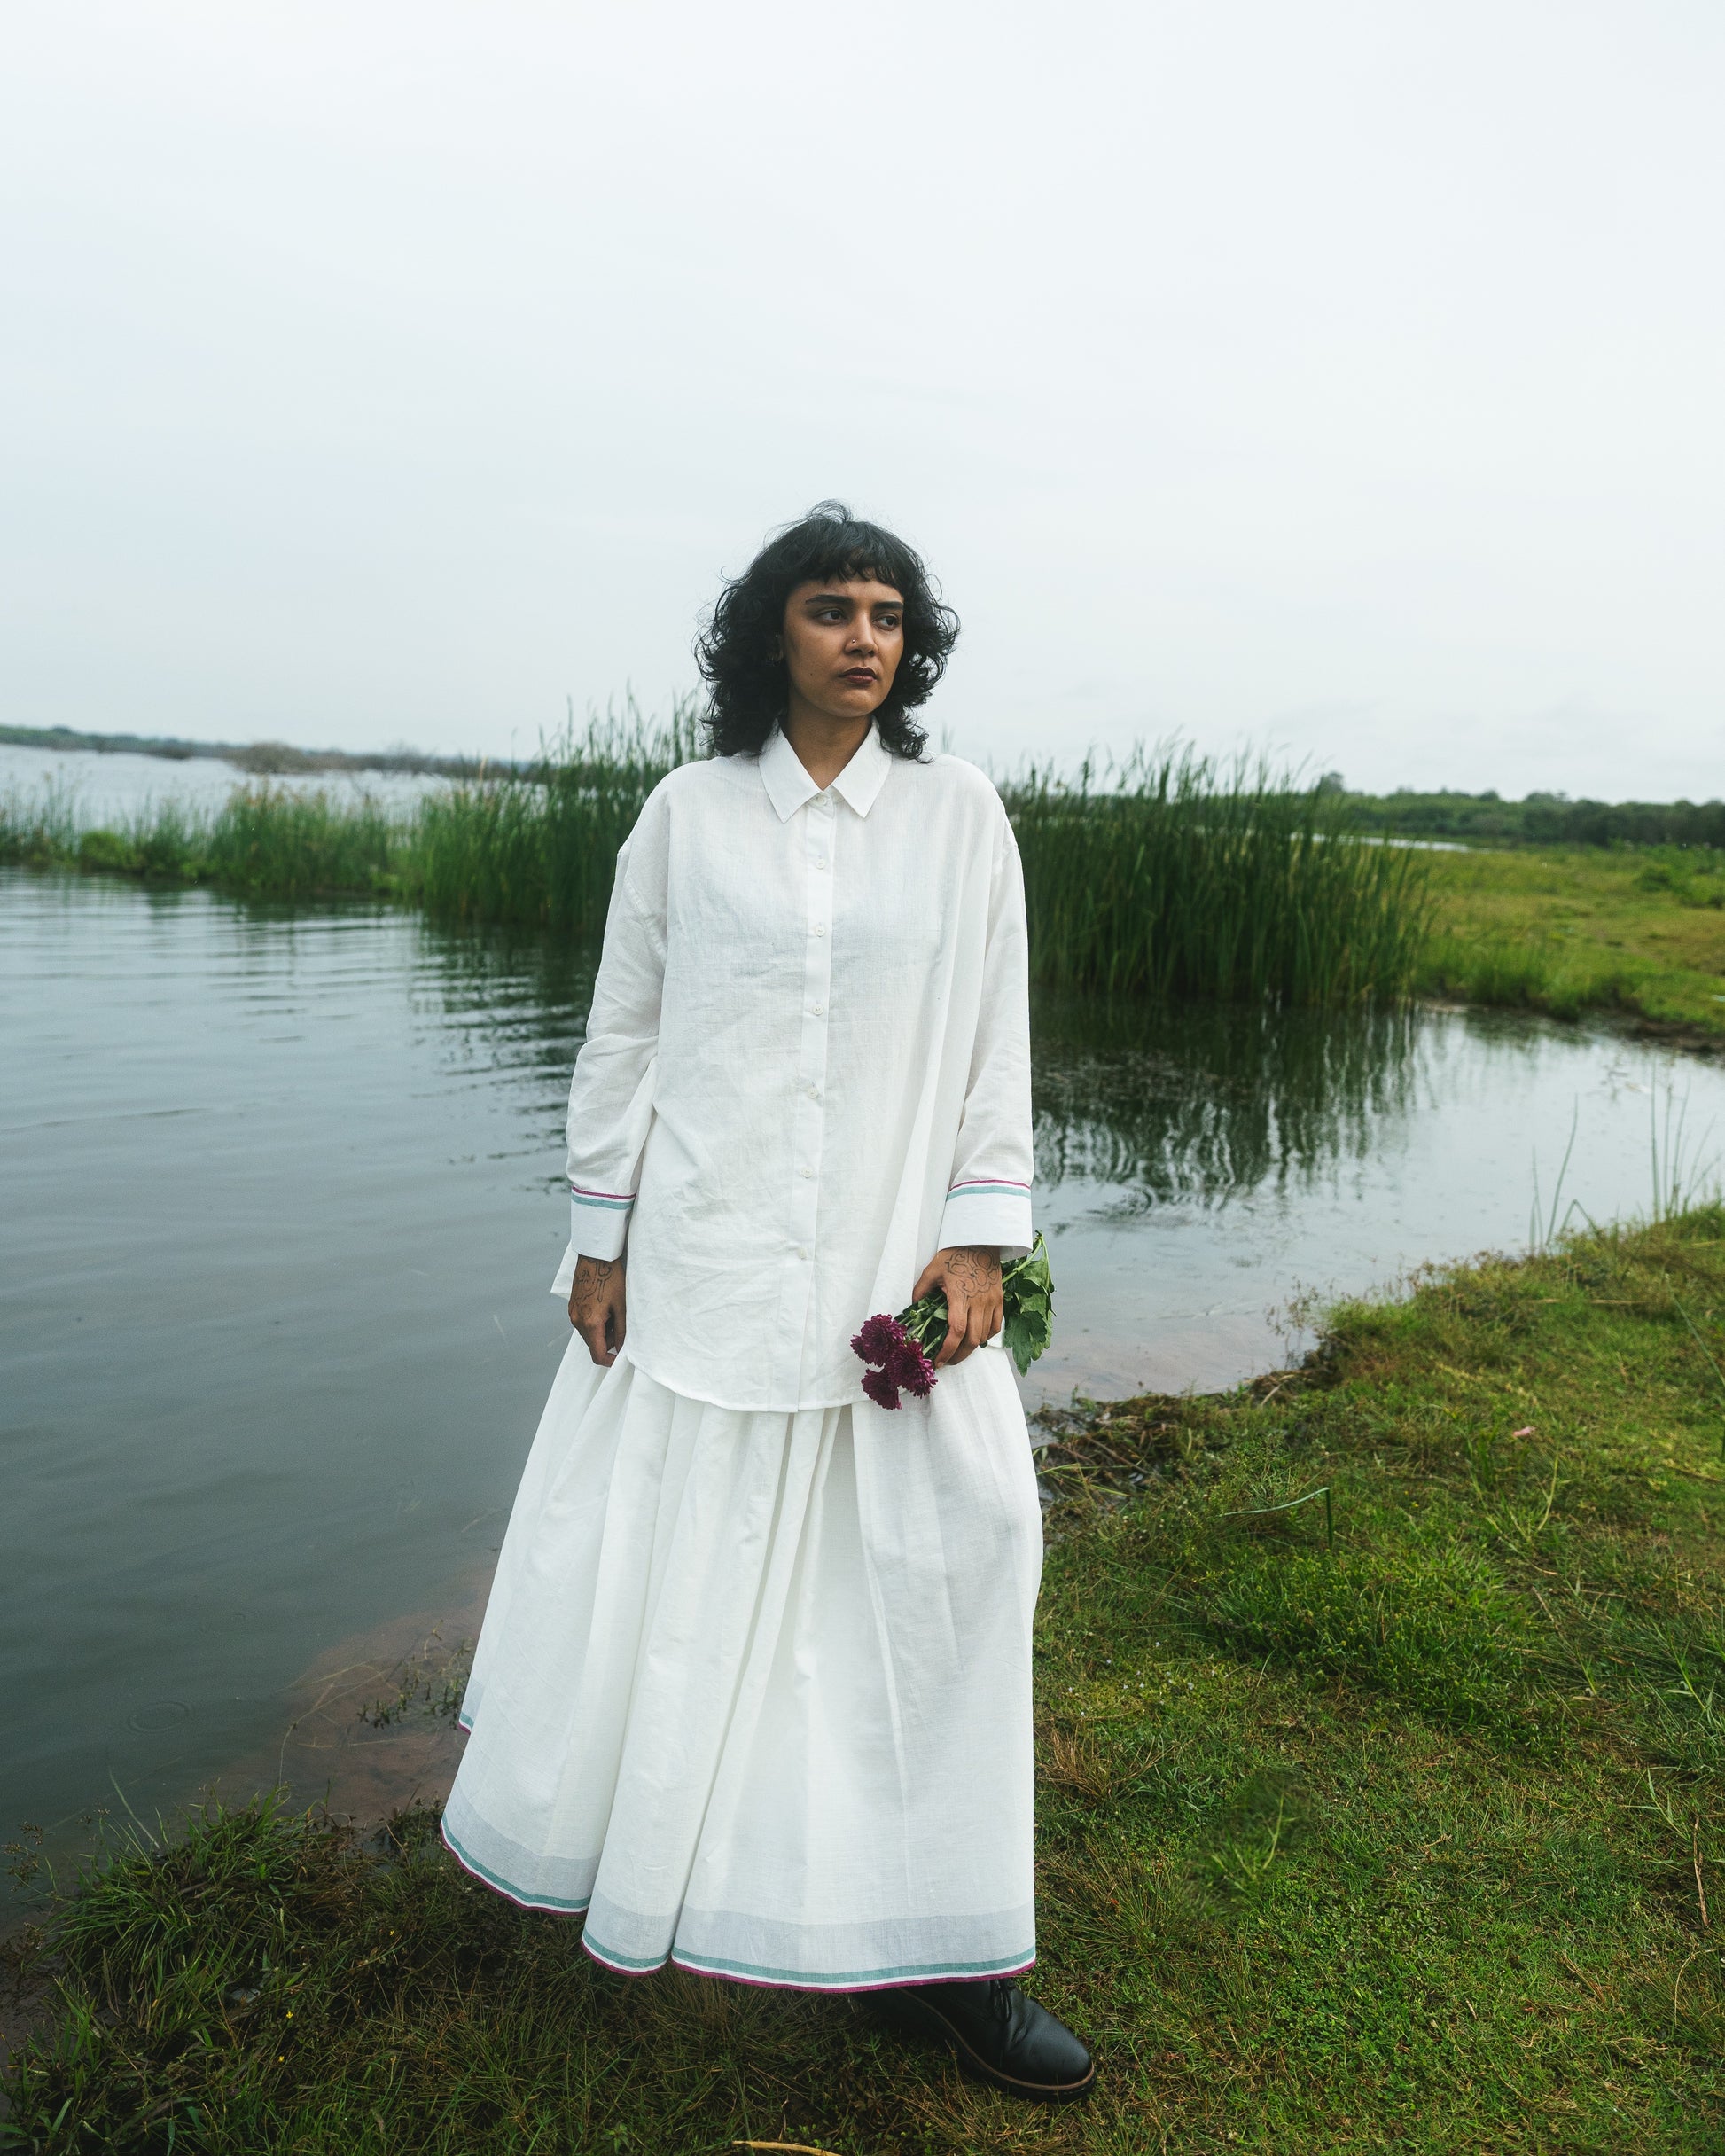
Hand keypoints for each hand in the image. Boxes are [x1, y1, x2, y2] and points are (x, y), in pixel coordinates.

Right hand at [569, 1254, 626, 1366]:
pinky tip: (604, 1307)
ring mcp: (572, 1314)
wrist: (595, 1257)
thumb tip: (622, 1348)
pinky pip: (583, 1323)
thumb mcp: (621, 1306)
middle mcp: (577, 1321)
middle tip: (621, 1324)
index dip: (610, 1361)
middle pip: (593, 1345)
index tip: (620, 1358)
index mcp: (590, 1323)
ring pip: (588, 1334)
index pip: (597, 1355)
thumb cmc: (611, 1278)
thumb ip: (622, 1331)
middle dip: (608, 1342)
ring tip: (613, 1312)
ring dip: (601, 1331)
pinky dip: (594, 1322)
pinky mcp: (572, 1307)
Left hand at [910, 1244, 1002, 1367]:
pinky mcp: (999, 1299)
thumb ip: (921, 1290)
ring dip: (971, 1347)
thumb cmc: (955, 1254)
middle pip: (972, 1340)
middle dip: (959, 1356)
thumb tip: (913, 1307)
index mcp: (960, 1296)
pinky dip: (986, 1336)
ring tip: (959, 1351)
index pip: (956, 1332)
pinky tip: (976, 1338)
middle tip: (947, 1361)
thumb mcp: (932, 1270)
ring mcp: (991, 1302)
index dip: (948, 1351)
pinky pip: (995, 1326)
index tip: (939, 1362)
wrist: (981, 1241)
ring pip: (984, 1336)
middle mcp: (978, 1302)